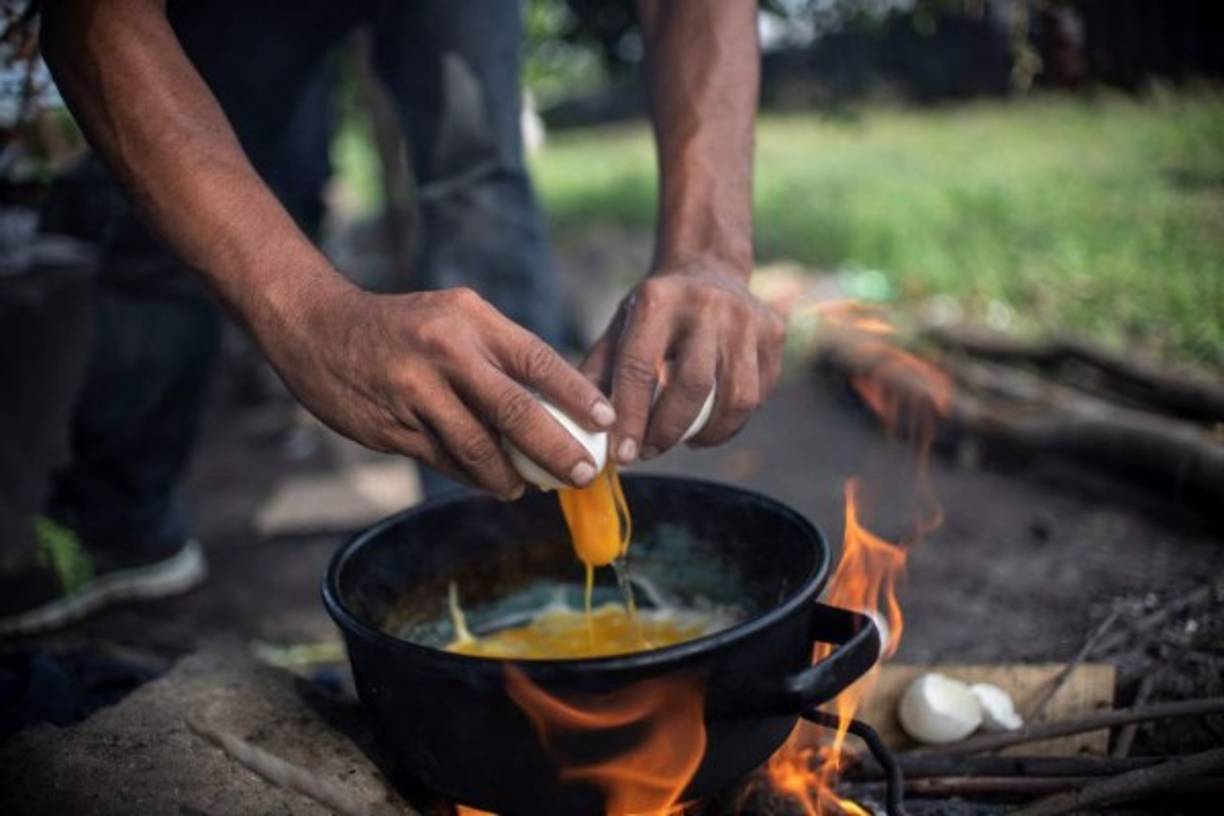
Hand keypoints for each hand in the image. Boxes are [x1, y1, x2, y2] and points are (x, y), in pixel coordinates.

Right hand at [262, 283, 615, 498]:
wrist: (316, 327)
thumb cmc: (403, 328)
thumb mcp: (454, 319)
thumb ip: (498, 357)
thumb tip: (554, 407)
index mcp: (470, 320)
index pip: (538, 359)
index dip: (577, 395)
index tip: (606, 422)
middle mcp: (445, 352)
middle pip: (515, 410)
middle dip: (557, 450)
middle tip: (583, 473)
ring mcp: (415, 391)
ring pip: (478, 447)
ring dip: (509, 476)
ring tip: (527, 488)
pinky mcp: (391, 425)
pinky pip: (443, 460)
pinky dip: (471, 476)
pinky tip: (489, 482)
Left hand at [581, 260, 784, 463]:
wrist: (709, 268)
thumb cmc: (654, 313)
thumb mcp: (620, 328)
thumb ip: (598, 374)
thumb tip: (583, 429)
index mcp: (657, 299)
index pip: (639, 368)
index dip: (630, 418)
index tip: (623, 454)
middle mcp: (706, 305)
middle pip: (693, 387)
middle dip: (668, 431)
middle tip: (650, 452)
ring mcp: (747, 318)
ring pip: (737, 398)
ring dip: (708, 434)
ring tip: (684, 441)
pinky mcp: (773, 333)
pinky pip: (758, 395)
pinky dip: (732, 421)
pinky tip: (711, 422)